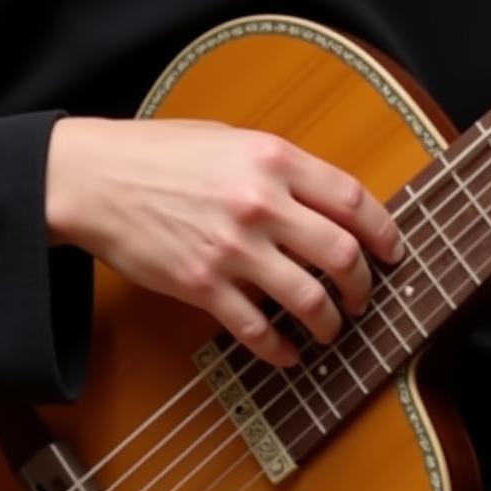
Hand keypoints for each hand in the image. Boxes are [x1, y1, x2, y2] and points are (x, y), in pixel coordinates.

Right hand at [46, 117, 403, 365]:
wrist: (97, 179)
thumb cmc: (164, 152)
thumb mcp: (235, 138)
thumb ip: (285, 168)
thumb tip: (331, 201)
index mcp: (275, 160)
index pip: (353, 200)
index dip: (384, 231)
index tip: (393, 250)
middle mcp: (262, 204)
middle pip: (342, 254)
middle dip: (365, 283)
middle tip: (366, 295)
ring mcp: (233, 249)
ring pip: (309, 297)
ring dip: (332, 321)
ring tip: (334, 328)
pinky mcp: (202, 286)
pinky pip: (256, 329)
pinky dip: (281, 348)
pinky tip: (289, 352)